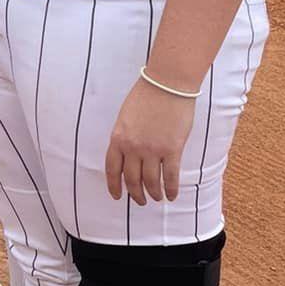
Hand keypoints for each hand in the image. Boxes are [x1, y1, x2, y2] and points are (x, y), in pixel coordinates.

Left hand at [105, 77, 194, 204]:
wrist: (167, 84)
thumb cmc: (146, 96)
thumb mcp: (125, 117)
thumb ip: (125, 137)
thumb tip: (129, 156)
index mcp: (118, 138)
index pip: (112, 169)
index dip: (114, 186)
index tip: (117, 196)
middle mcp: (132, 147)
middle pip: (132, 179)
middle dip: (135, 194)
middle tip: (140, 201)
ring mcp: (152, 150)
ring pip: (151, 182)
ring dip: (153, 194)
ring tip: (156, 198)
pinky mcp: (172, 150)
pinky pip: (170, 176)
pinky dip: (171, 189)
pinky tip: (172, 195)